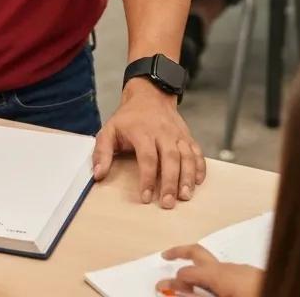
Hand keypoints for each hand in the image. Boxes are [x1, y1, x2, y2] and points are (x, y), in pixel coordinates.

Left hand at [92, 80, 205, 207]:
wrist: (149, 95)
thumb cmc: (128, 118)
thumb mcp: (109, 130)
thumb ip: (102, 152)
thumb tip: (99, 174)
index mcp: (142, 131)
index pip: (147, 157)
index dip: (147, 178)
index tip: (145, 198)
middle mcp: (163, 133)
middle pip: (170, 158)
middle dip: (170, 182)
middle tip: (168, 203)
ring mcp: (177, 134)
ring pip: (187, 156)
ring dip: (188, 177)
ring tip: (185, 196)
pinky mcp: (187, 136)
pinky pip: (197, 152)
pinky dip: (200, 167)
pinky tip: (198, 182)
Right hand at [157, 244, 263, 296]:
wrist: (292, 291)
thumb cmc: (256, 294)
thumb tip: (178, 289)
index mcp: (221, 275)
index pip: (187, 273)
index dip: (172, 282)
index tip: (161, 288)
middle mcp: (231, 268)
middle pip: (199, 252)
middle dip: (180, 252)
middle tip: (166, 256)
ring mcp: (244, 271)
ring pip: (216, 264)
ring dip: (200, 268)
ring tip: (190, 280)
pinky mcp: (255, 277)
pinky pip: (229, 272)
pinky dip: (216, 277)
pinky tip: (217, 290)